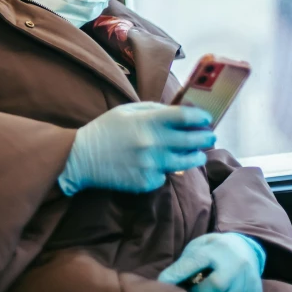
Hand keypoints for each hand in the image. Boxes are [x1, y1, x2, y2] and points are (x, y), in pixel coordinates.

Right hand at [58, 102, 214, 194]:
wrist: (81, 157)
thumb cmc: (104, 130)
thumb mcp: (126, 110)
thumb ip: (154, 109)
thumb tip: (180, 112)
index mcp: (148, 121)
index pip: (186, 117)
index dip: (201, 117)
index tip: (206, 119)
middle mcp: (153, 143)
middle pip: (193, 140)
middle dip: (206, 138)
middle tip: (210, 137)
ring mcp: (151, 164)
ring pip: (186, 162)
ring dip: (195, 157)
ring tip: (196, 154)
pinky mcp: (146, 181)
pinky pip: (164, 176)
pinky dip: (164, 170)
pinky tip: (155, 165)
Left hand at [159, 233, 264, 291]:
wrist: (244, 248)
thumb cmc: (213, 250)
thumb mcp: (197, 248)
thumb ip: (184, 264)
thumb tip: (166, 282)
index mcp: (215, 249)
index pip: (193, 262)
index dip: (176, 274)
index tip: (162, 283)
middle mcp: (234, 263)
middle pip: (216, 285)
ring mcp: (248, 279)